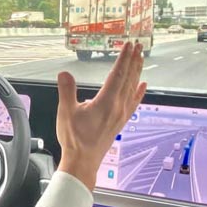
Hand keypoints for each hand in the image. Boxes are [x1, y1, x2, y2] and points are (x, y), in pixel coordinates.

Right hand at [56, 43, 147, 188]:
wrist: (83, 161)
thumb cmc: (74, 138)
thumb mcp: (66, 112)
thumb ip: (66, 91)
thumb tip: (64, 73)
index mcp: (107, 102)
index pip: (118, 74)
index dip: (124, 58)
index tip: (129, 45)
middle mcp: (118, 107)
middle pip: (129, 78)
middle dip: (133, 61)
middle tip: (138, 46)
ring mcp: (121, 114)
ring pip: (132, 88)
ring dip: (137, 72)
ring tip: (140, 59)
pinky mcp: (120, 121)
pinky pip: (133, 102)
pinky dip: (139, 92)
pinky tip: (142, 86)